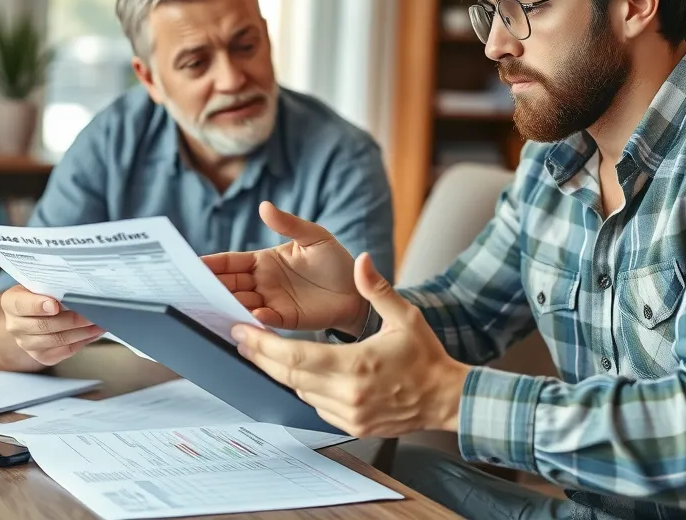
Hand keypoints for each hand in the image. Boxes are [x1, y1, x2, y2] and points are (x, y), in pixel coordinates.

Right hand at [0, 285, 104, 365]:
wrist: (32, 314)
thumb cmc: (41, 294)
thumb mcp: (41, 284)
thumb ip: (52, 287)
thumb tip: (78, 291)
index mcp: (11, 302)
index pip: (21, 305)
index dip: (38, 305)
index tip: (55, 305)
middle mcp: (14, 325)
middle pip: (44, 325)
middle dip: (72, 320)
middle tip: (92, 313)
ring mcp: (25, 343)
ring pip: (57, 340)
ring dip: (82, 332)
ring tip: (99, 323)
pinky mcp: (40, 355)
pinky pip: (63, 351)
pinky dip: (81, 342)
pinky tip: (93, 333)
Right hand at [202, 202, 364, 333]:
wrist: (358, 290)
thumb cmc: (335, 261)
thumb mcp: (313, 236)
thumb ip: (289, 224)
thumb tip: (264, 206)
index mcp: (262, 261)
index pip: (229, 262)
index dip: (210, 263)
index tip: (188, 265)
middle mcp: (261, 283)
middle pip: (228, 284)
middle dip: (208, 286)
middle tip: (187, 289)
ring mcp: (271, 303)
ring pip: (240, 303)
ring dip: (226, 304)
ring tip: (210, 305)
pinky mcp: (285, 320)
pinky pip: (265, 321)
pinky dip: (255, 320)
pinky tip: (250, 316)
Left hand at [231, 253, 470, 437]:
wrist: (445, 399)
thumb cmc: (426, 357)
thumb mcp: (406, 316)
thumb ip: (378, 288)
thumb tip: (362, 259)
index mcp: (356, 366)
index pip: (295, 356)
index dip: (263, 345)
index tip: (242, 331)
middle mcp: (347, 395)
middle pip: (288, 375)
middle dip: (260, 356)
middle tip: (241, 338)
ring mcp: (348, 415)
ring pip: (299, 391)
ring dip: (281, 371)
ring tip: (263, 352)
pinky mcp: (351, 426)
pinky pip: (315, 405)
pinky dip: (303, 387)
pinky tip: (298, 372)